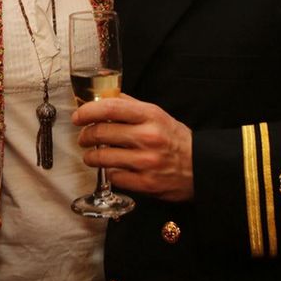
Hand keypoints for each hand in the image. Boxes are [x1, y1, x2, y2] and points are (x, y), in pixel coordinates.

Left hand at [73, 95, 194, 201]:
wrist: (202, 167)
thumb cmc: (175, 139)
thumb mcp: (157, 115)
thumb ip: (130, 106)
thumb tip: (103, 97)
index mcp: (150, 116)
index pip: (110, 108)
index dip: (88, 111)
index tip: (78, 116)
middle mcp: (148, 137)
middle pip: (102, 132)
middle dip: (85, 136)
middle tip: (83, 138)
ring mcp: (147, 162)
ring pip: (103, 157)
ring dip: (91, 156)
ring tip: (91, 155)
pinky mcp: (146, 183)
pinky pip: (114, 177)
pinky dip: (109, 172)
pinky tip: (112, 168)